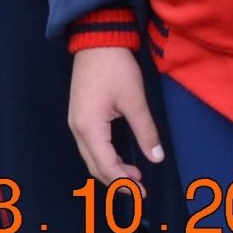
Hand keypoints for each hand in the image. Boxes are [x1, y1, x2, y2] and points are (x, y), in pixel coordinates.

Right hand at [69, 45, 161, 184]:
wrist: (97, 39)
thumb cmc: (115, 69)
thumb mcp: (134, 101)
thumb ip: (145, 131)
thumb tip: (156, 158)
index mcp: (90, 127)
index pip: (106, 165)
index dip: (124, 182)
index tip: (142, 192)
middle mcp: (78, 128)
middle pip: (94, 165)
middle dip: (116, 181)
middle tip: (140, 188)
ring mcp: (76, 121)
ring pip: (91, 156)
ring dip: (111, 169)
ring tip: (133, 174)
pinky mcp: (80, 115)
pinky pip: (90, 145)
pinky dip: (104, 157)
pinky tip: (120, 156)